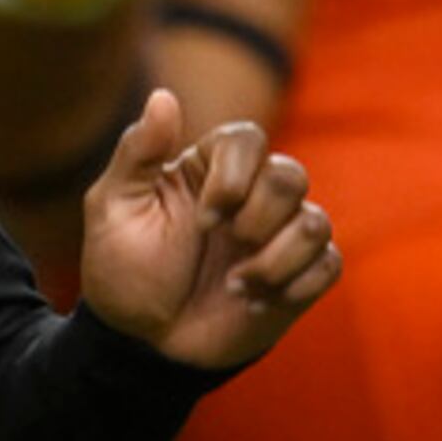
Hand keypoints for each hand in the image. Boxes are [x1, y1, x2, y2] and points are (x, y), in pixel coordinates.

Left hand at [78, 88, 339, 370]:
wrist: (142, 344)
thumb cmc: (124, 271)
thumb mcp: (113, 209)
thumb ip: (137, 152)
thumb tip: (163, 96)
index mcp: (209, 169)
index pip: (248, 139)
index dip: (234, 176)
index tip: (202, 219)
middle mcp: (252, 196)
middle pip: (291, 176)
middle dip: (256, 219)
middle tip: (223, 246)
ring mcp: (278, 237)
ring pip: (315, 222)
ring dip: (274, 260)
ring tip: (236, 287)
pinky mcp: (299, 277)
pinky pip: (328, 264)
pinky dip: (295, 285)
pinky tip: (256, 303)